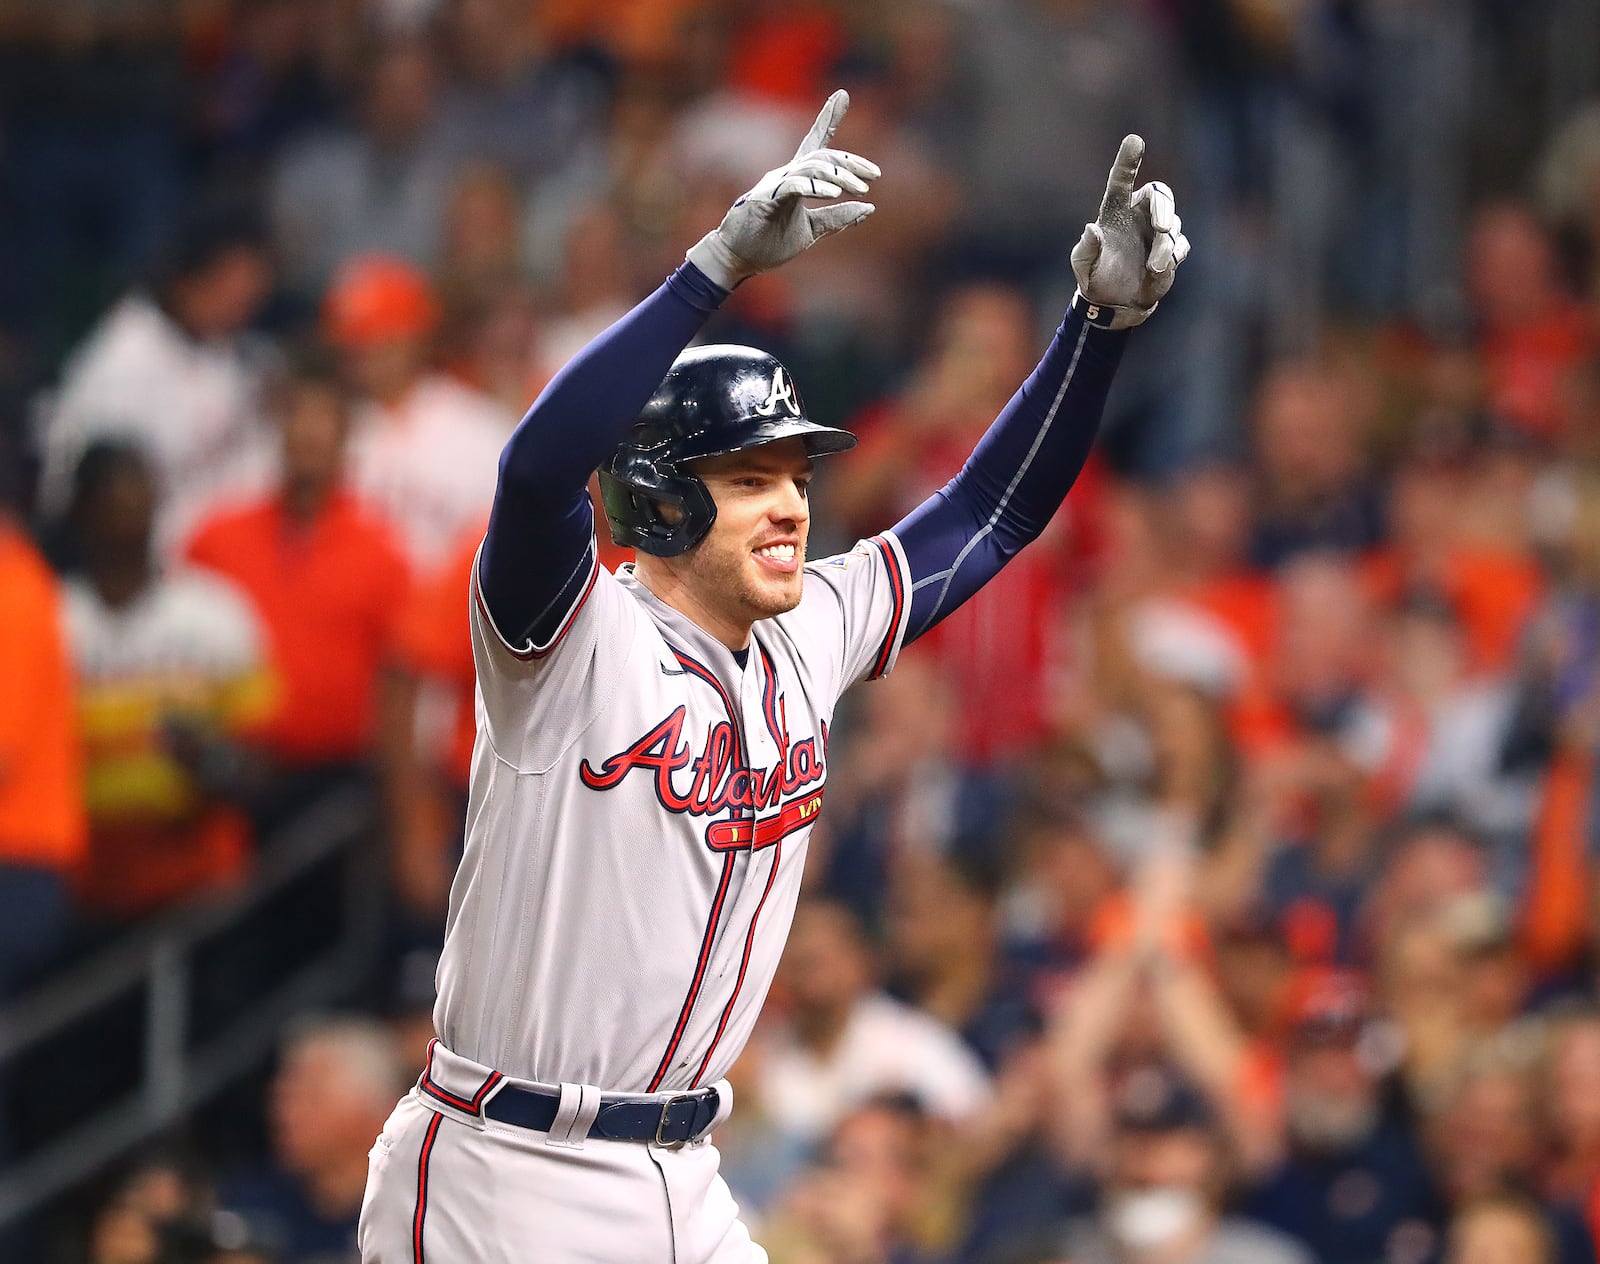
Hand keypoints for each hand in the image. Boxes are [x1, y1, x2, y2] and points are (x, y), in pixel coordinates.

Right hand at [686, 89, 880, 288]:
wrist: (737, 260)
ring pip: (810, 167)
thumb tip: (870, 207)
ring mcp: (773, 185)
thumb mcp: (812, 230)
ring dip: (838, 177)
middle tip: (873, 177)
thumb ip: (837, 218)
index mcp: (796, 179)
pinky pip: (792, 186)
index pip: (814, 142)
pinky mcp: (763, 200)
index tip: (842, 94)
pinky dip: (815, 187)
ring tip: (859, 189)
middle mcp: (785, 175)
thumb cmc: (769, 242)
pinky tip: (834, 194)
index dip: (828, 118)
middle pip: (821, 156)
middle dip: (849, 163)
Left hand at [1070, 135, 1189, 328]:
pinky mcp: (1172, 250)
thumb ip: (1086, 248)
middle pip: (1160, 195)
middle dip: (1164, 208)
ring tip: (1152, 267)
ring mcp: (1158, 231)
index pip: (1121, 180)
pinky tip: (1158, 270)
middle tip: (1163, 227)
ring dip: (1164, 246)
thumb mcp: (1083, 265)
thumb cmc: (1095, 276)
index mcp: (1116, 211)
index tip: (1135, 141)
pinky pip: (1181, 246)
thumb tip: (1090, 229)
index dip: (1128, 160)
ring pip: (1173, 225)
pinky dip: (1172, 258)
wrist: (1114, 302)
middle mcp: (1139, 215)